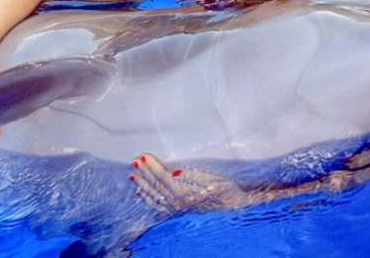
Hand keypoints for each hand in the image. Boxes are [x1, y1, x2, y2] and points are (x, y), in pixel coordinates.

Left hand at [129, 153, 247, 213]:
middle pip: (157, 187)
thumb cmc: (228, 192)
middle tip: (134, 161)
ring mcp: (179, 210)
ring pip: (156, 197)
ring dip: (144, 186)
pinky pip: (160, 207)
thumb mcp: (215, 181)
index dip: (153, 167)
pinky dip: (149, 200)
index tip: (143, 156)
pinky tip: (141, 193)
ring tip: (133, 175)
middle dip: (145, 174)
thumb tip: (175, 171)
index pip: (165, 178)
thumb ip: (195, 176)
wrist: (236, 209)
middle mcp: (180, 204)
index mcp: (188, 194)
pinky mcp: (180, 213)